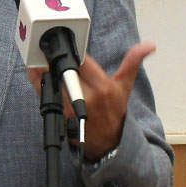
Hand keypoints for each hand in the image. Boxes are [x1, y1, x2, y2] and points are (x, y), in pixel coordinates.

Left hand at [28, 41, 154, 159]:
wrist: (108, 141)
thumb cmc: (115, 110)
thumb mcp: (125, 86)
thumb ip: (132, 62)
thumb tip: (149, 45)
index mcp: (104, 87)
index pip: (83, 61)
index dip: (74, 52)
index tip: (70, 46)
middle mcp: (88, 97)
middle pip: (65, 70)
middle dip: (58, 60)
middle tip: (50, 51)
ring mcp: (72, 107)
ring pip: (53, 80)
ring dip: (45, 69)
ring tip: (41, 60)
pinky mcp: (61, 114)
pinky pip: (45, 93)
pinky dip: (39, 81)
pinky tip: (36, 73)